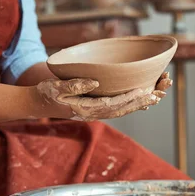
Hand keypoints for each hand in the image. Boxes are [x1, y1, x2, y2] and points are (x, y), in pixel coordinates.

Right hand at [36, 72, 171, 120]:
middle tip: (156, 96)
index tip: (142, 92)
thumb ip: (74, 85)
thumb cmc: (46, 93)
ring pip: (120, 111)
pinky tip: (139, 101)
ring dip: (137, 105)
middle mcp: (92, 114)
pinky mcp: (93, 109)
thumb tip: (94, 82)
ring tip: (153, 99)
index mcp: (85, 109)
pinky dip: (128, 105)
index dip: (128, 99)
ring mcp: (94, 113)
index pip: (111, 104)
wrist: (38, 104)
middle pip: (120, 110)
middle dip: (139, 103)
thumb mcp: (56, 86)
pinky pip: (115, 109)